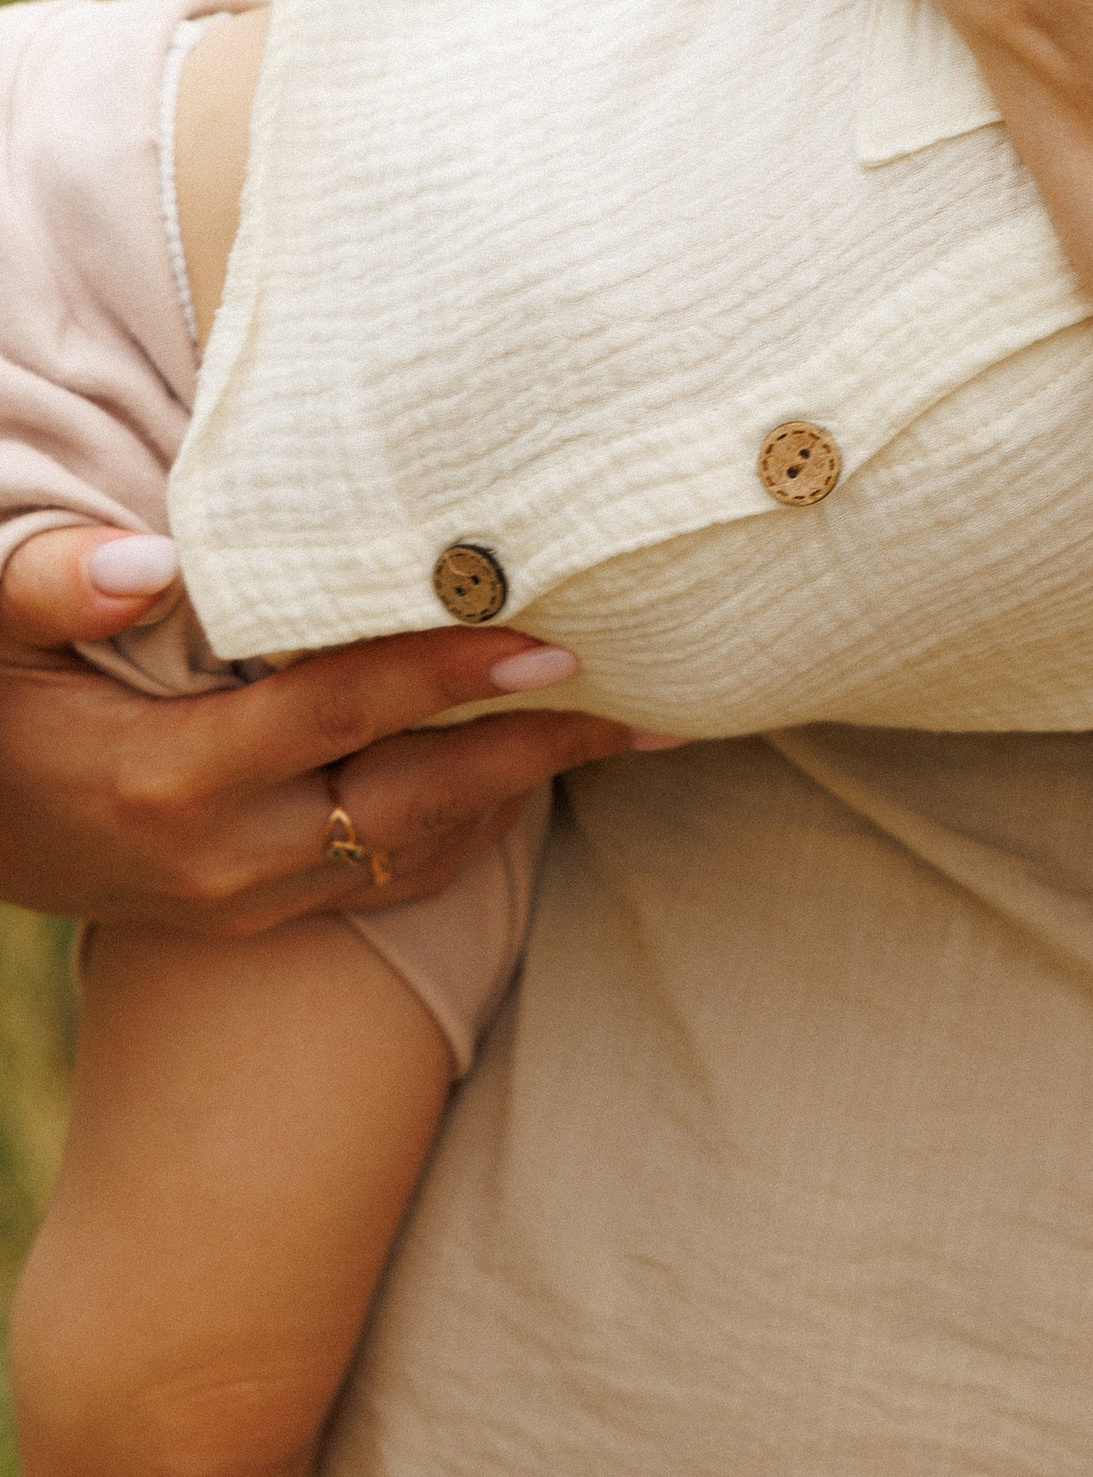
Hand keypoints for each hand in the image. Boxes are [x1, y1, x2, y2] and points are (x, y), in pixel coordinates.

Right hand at [0, 591, 646, 935]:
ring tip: (625, 735)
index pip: (343, 716)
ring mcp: (239, 902)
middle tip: (649, 701)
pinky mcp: (248, 918)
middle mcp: (224, 858)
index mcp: (174, 778)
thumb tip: (145, 558)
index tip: (555, 642)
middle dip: (538, 752)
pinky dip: (466, 832)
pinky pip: (384, 884)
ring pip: (414, 855)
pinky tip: (528, 778)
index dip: (450, 678)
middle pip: (415, 805)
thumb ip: (56, 589)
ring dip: (521, 794)